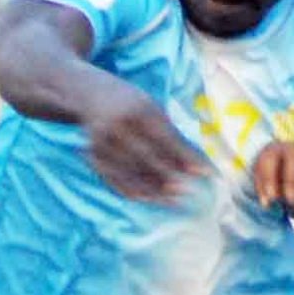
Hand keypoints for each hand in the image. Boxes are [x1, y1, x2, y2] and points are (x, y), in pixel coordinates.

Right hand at [81, 86, 204, 203]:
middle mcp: (118, 124)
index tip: (204, 173)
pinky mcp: (93, 154)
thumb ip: (171, 133)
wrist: (89, 93)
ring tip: (173, 201)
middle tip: (187, 192)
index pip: (166, 138)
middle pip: (147, 157)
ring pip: (131, 172)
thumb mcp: (152, 108)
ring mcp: (102, 140)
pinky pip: (114, 178)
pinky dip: (132, 191)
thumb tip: (194, 164)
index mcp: (138, 108)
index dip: (185, 157)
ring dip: (153, 189)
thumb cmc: (132, 103)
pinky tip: (149, 199)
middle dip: (169, 177)